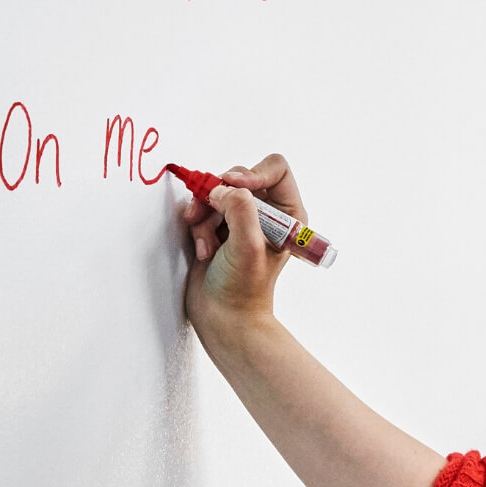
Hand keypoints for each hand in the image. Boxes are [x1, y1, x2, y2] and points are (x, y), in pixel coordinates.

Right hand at [182, 153, 308, 334]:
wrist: (222, 317)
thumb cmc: (243, 289)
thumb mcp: (248, 246)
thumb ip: (240, 209)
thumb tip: (222, 188)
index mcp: (288, 215)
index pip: (275, 169)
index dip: (253, 173)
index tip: (232, 186)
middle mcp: (267, 212)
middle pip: (238, 176)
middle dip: (219, 198)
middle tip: (209, 220)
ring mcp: (240, 219)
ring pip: (216, 191)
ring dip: (204, 215)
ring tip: (206, 245)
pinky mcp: (218, 226)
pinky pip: (202, 207)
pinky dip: (197, 225)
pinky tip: (203, 250)